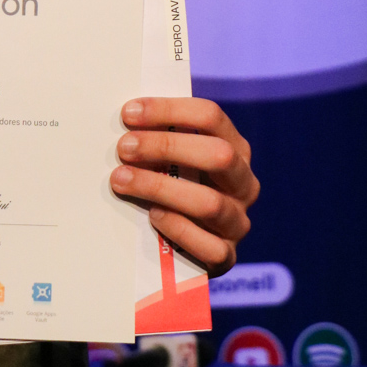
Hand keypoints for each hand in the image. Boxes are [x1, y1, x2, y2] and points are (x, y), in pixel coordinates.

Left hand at [110, 98, 257, 273]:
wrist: (183, 247)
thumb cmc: (173, 187)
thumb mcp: (174, 159)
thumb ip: (160, 139)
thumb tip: (125, 117)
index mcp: (235, 149)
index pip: (210, 116)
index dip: (169, 110)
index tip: (129, 113)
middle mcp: (244, 183)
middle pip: (218, 155)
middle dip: (165, 146)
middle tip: (124, 147)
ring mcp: (238, 221)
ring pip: (209, 202)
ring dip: (160, 187)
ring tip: (122, 179)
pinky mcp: (227, 256)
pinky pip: (209, 246)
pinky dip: (178, 229)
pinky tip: (153, 216)